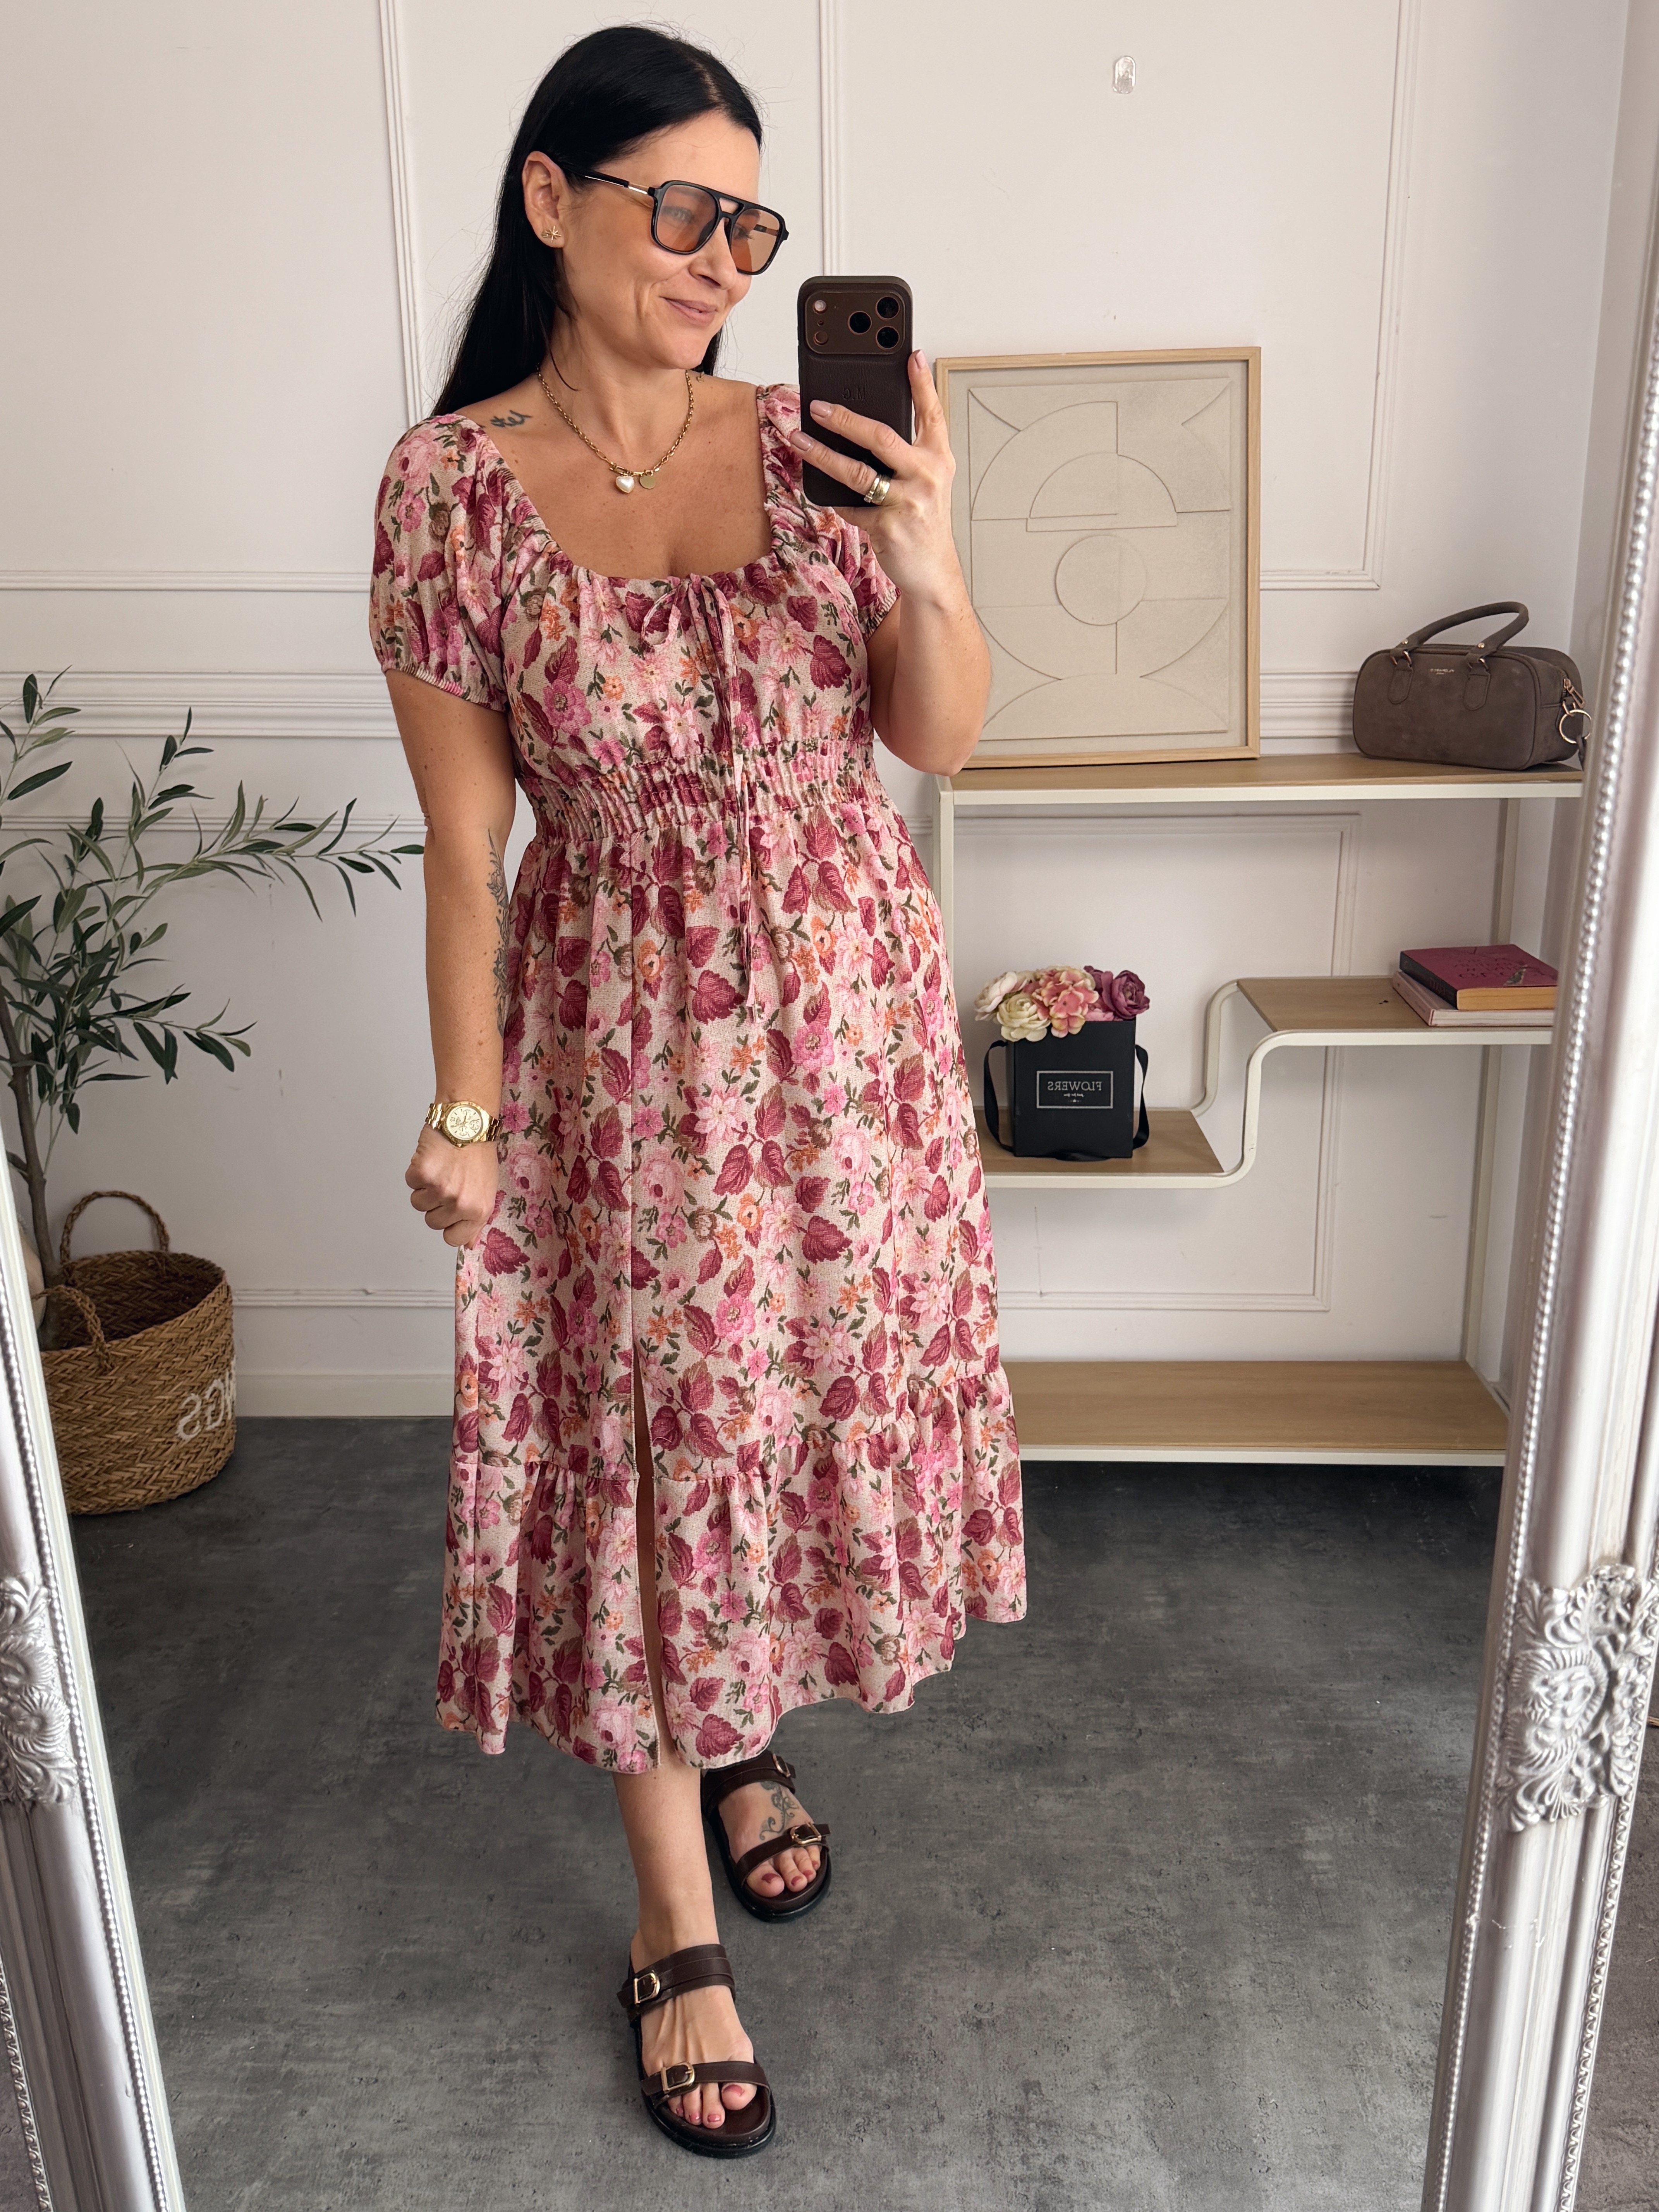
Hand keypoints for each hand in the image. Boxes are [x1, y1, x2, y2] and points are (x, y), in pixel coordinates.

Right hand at [405, 1124, 498, 1247]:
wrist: (469, 1120)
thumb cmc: (479, 1152)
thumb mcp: (487, 1190)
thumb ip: (476, 1219)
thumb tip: (469, 1244)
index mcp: (478, 1210)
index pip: (453, 1238)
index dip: (449, 1223)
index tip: (452, 1208)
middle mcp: (460, 1203)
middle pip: (432, 1222)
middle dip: (436, 1204)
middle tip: (449, 1181)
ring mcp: (440, 1190)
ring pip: (418, 1203)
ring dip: (425, 1187)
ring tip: (442, 1168)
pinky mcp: (422, 1174)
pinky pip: (410, 1182)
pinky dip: (416, 1171)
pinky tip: (433, 1159)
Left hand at [790, 351, 964, 608]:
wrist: (932, 570)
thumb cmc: (924, 520)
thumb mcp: (928, 481)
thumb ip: (908, 451)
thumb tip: (865, 422)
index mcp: (938, 458)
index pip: (931, 413)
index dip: (921, 383)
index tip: (909, 355)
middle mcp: (927, 476)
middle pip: (881, 437)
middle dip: (845, 419)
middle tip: (817, 406)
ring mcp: (908, 502)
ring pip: (857, 472)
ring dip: (822, 455)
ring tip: (799, 441)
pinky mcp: (888, 527)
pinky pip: (850, 506)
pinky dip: (833, 498)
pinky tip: (819, 489)